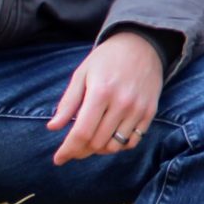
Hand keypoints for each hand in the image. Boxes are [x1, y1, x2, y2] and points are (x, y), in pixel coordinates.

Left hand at [49, 33, 165, 164]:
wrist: (142, 44)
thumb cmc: (106, 58)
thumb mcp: (82, 74)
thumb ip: (68, 102)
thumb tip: (52, 128)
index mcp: (100, 92)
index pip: (82, 132)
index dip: (68, 150)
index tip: (58, 159)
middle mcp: (121, 103)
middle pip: (97, 143)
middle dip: (80, 151)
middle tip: (72, 149)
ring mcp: (138, 109)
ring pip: (115, 146)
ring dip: (99, 150)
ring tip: (90, 142)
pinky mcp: (150, 112)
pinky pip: (133, 141)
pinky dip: (119, 146)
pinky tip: (109, 138)